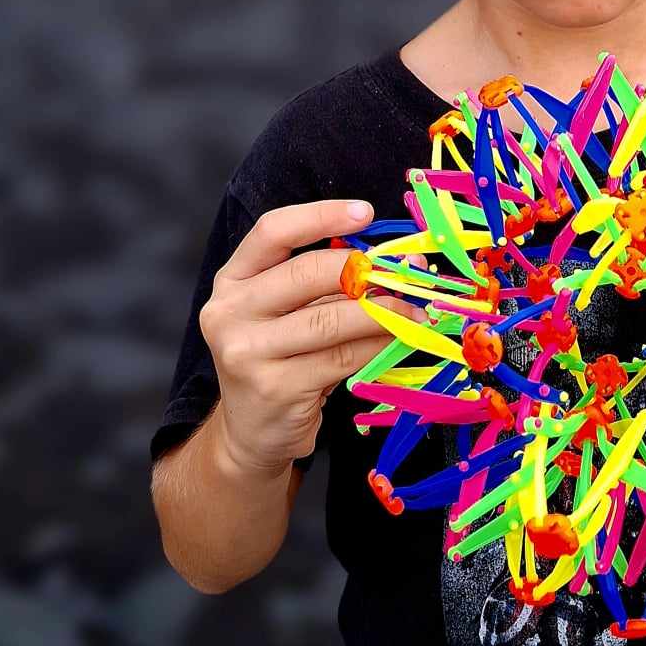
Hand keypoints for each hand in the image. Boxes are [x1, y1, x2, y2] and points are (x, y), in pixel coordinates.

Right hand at [198, 199, 425, 474]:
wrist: (251, 433)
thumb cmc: (280, 361)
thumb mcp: (285, 314)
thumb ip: (322, 285)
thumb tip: (394, 262)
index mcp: (232, 280)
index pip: (272, 231)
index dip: (321, 216)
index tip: (366, 212)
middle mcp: (229, 311)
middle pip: (308, 272)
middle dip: (366, 270)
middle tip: (406, 274)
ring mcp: (246, 351)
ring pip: (333, 319)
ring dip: (385, 312)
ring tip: (417, 311)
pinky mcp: (275, 387)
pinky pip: (343, 356)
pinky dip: (379, 345)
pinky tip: (400, 340)